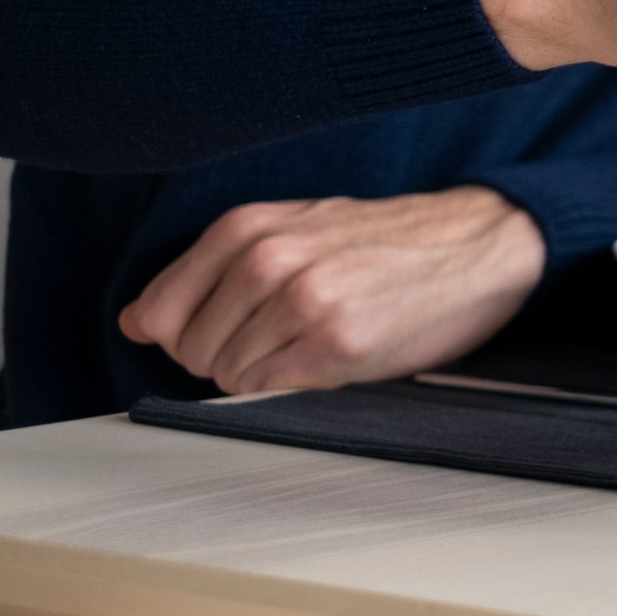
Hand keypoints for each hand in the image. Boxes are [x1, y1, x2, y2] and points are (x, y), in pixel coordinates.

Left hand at [117, 187, 546, 394]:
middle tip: (286, 336)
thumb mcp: (297, 228)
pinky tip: (331, 357)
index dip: (185, 333)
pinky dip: (289, 385)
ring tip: (314, 341)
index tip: (227, 330)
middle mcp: (268, 258)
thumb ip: (215, 267)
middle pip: (191, 349)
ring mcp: (301, 301)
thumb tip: (136, 320)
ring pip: (227, 374)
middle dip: (227, 356)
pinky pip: (267, 390)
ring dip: (264, 373)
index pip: (158, 310)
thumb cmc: (388, 241)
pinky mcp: (336, 343)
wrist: (481, 242)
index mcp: (250, 225)